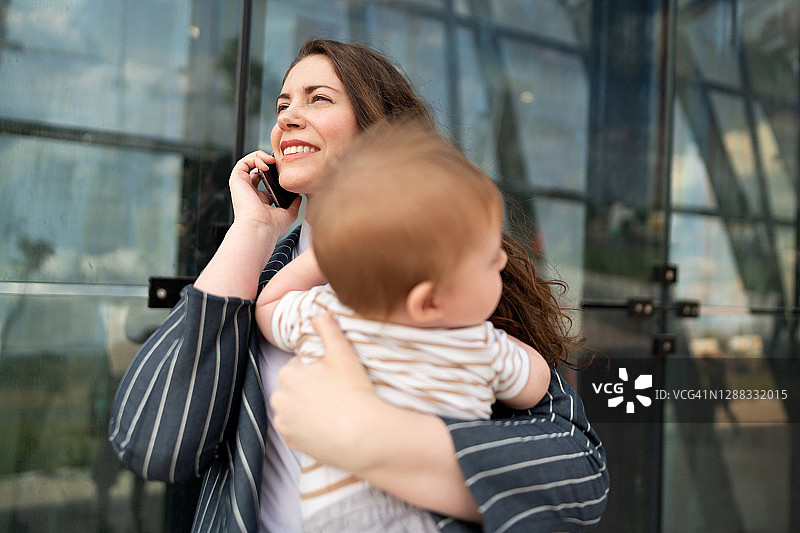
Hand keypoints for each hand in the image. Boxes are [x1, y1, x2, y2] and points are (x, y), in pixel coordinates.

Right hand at [230, 150, 300, 229]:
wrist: (260, 228)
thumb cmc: (271, 227)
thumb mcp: (288, 215)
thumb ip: (294, 205)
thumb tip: (300, 197)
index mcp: (260, 200)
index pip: (266, 181)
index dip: (275, 173)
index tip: (285, 171)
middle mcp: (250, 192)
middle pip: (257, 170)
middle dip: (268, 162)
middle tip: (279, 162)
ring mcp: (243, 186)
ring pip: (249, 163)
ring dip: (261, 157)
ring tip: (272, 161)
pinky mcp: (237, 180)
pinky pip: (243, 162)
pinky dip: (254, 158)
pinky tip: (266, 163)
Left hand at [272, 314, 480, 520]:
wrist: (361, 435)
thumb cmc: (352, 390)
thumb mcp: (342, 352)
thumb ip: (327, 328)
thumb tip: (317, 312)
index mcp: (288, 374)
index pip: (301, 367)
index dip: (320, 372)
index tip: (335, 379)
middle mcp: (279, 398)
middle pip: (295, 389)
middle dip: (310, 390)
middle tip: (336, 395)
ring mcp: (283, 422)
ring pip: (294, 409)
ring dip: (306, 409)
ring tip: (332, 411)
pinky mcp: (290, 442)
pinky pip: (296, 431)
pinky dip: (307, 429)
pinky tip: (326, 427)